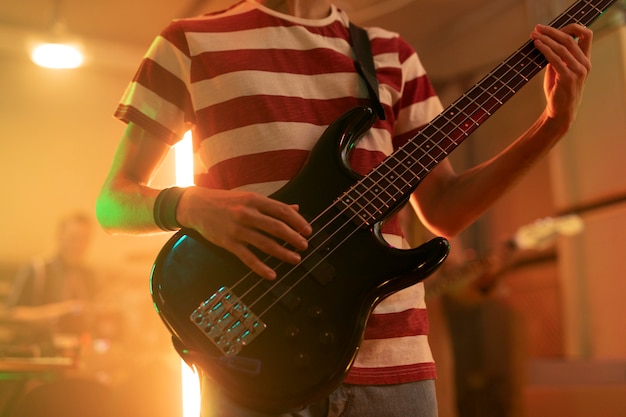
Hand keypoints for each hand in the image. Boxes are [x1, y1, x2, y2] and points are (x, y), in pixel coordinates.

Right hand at [176, 187, 311, 279]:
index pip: (282, 211)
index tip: (308, 230)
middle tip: (304, 245)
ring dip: (283, 253)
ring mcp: (237, 229)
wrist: (196, 206)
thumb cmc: (224, 201)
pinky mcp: (228, 243)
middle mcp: (247, 214)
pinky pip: (247, 258)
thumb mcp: (248, 197)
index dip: (297, 221)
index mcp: (254, 200)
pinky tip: (272, 274)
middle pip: (276, 227)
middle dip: (294, 238)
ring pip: (265, 243)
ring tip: (295, 259)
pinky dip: (260, 268)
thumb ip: (272, 204)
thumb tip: (295, 208)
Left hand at [531, 23, 592, 129]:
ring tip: (534, 35)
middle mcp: (584, 64)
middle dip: (552, 31)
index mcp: (585, 60)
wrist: (560, 112)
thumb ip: (557, 58)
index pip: (585, 35)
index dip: (570, 27)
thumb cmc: (558, 92)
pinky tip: (537, 45)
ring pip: (562, 47)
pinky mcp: (568, 78)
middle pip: (571, 39)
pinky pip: (555, 59)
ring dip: (546, 39)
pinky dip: (545, 50)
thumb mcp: (559, 71)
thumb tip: (547, 43)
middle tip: (538, 28)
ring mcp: (578, 71)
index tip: (552, 28)